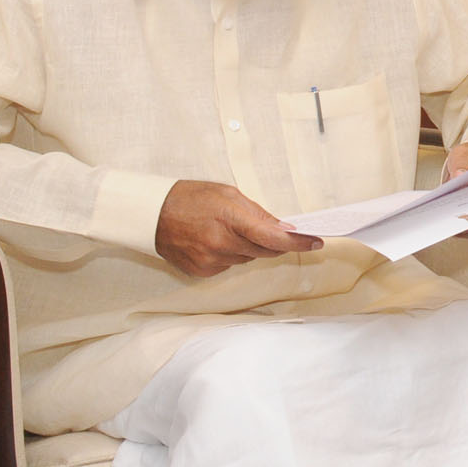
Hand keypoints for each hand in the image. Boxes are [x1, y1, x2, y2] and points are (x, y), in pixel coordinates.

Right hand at [155, 180, 321, 277]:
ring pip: (247, 259)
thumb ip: (259, 213)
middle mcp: (221, 244)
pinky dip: (230, 254)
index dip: (299, 243)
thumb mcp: (228, 194)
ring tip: (226, 229)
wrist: (151, 215)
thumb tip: (285, 230)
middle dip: (272, 242)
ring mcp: (211, 261)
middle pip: (265, 251)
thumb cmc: (190, 197)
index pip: (274, 238)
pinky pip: (229, 265)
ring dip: (248, 247)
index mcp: (231, 219)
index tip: (316, 243)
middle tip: (267, 228)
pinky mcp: (202, 272)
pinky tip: (214, 241)